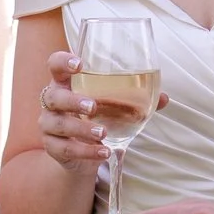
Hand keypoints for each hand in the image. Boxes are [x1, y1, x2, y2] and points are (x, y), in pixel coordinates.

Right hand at [38, 51, 167, 172]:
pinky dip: (87, 151)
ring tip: (103, 133)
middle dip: (73, 100)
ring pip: (58, 124)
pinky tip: (104, 151)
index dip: (62, 61)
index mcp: (66, 83)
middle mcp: (52, 102)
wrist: (84, 152)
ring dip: (82, 129)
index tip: (79, 63)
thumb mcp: (116, 107)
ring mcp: (49, 125)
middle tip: (94, 106)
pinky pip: (66, 149)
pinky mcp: (52, 147)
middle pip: (53, 96)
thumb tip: (164, 98)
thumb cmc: (99, 118)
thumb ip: (139, 100)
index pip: (55, 65)